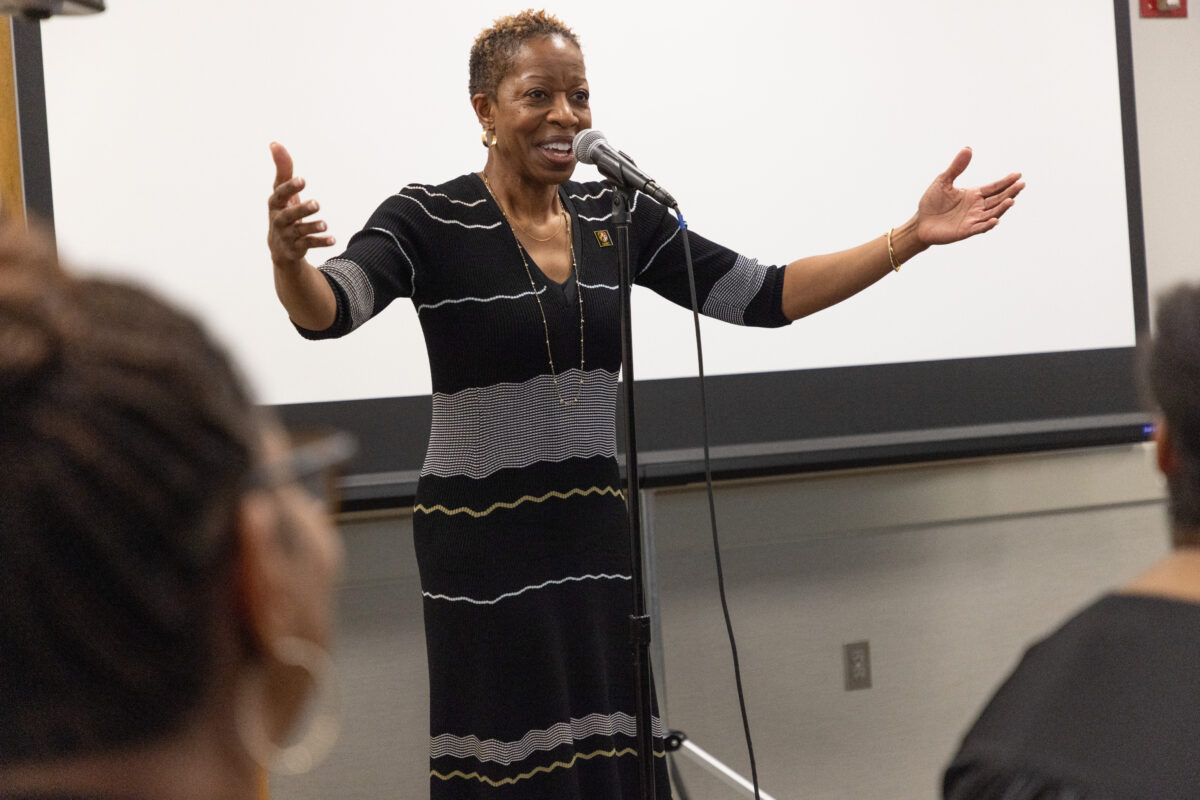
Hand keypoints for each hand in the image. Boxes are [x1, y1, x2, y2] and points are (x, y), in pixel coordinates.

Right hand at [267, 142, 335, 268]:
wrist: (280, 247)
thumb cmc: (283, 210)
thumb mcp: (282, 192)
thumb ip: (283, 169)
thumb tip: (275, 143)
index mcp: (276, 204)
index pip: (280, 194)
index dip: (290, 187)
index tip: (302, 180)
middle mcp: (279, 220)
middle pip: (289, 215)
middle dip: (302, 209)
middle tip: (317, 204)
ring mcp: (287, 235)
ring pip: (300, 231)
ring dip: (312, 227)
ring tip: (325, 224)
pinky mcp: (296, 248)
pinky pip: (309, 244)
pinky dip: (320, 242)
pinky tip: (333, 239)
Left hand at [915, 148, 1023, 245]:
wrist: (920, 222)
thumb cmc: (932, 202)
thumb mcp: (943, 181)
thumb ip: (956, 167)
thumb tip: (968, 148)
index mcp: (974, 194)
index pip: (994, 187)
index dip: (1006, 182)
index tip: (1018, 175)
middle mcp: (977, 207)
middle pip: (998, 199)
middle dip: (1010, 192)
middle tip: (1021, 184)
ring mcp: (973, 219)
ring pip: (992, 213)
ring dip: (1002, 208)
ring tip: (1011, 200)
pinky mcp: (965, 231)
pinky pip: (979, 228)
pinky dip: (987, 225)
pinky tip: (995, 220)